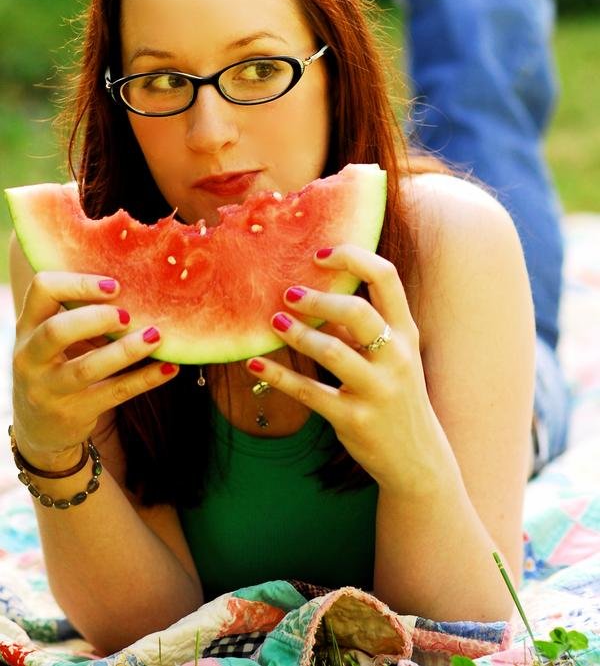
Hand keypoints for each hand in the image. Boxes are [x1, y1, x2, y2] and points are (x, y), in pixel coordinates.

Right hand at [12, 271, 177, 469]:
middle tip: (126, 315)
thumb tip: (138, 282)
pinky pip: (114, 393)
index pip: (42, 290)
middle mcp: (30, 357)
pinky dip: (144, 379)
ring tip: (156, 336)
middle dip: (95, 318)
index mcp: (27, 327)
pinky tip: (169, 368)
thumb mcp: (54, 339)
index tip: (114, 285)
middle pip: (57, 331)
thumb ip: (79, 313)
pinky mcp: (73, 413)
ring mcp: (49, 389)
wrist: (38, 428)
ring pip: (87, 368)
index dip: (78, 283)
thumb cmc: (56, 365)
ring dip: (126, 350)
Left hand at [246, 245, 452, 492]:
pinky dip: (278, 376)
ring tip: (274, 323)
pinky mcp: (354, 419)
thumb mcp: (389, 356)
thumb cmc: (394, 394)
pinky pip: (310, 392)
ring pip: (333, 352)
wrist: (416, 457)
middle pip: (358, 312)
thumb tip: (314, 291)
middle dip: (319, 299)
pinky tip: (254, 363)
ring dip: (297, 335)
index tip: (319, 254)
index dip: (351, 257)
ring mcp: (377, 389)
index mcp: (406, 332)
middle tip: (288, 294)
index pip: (386, 277)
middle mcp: (396, 357)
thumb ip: (359, 326)